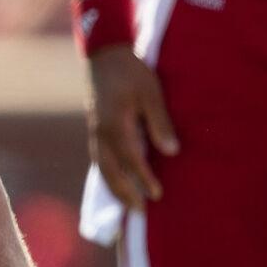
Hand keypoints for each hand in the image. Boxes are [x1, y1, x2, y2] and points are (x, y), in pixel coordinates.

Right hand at [85, 44, 177, 210]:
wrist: (103, 55)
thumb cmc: (131, 71)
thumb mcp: (151, 92)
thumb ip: (159, 122)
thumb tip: (171, 151)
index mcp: (114, 125)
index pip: (131, 160)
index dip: (143, 178)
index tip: (157, 194)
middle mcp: (100, 134)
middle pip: (110, 172)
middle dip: (125, 193)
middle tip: (140, 211)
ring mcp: (95, 133)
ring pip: (102, 168)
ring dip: (114, 188)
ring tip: (127, 204)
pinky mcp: (95, 130)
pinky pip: (99, 160)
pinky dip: (108, 175)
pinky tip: (116, 181)